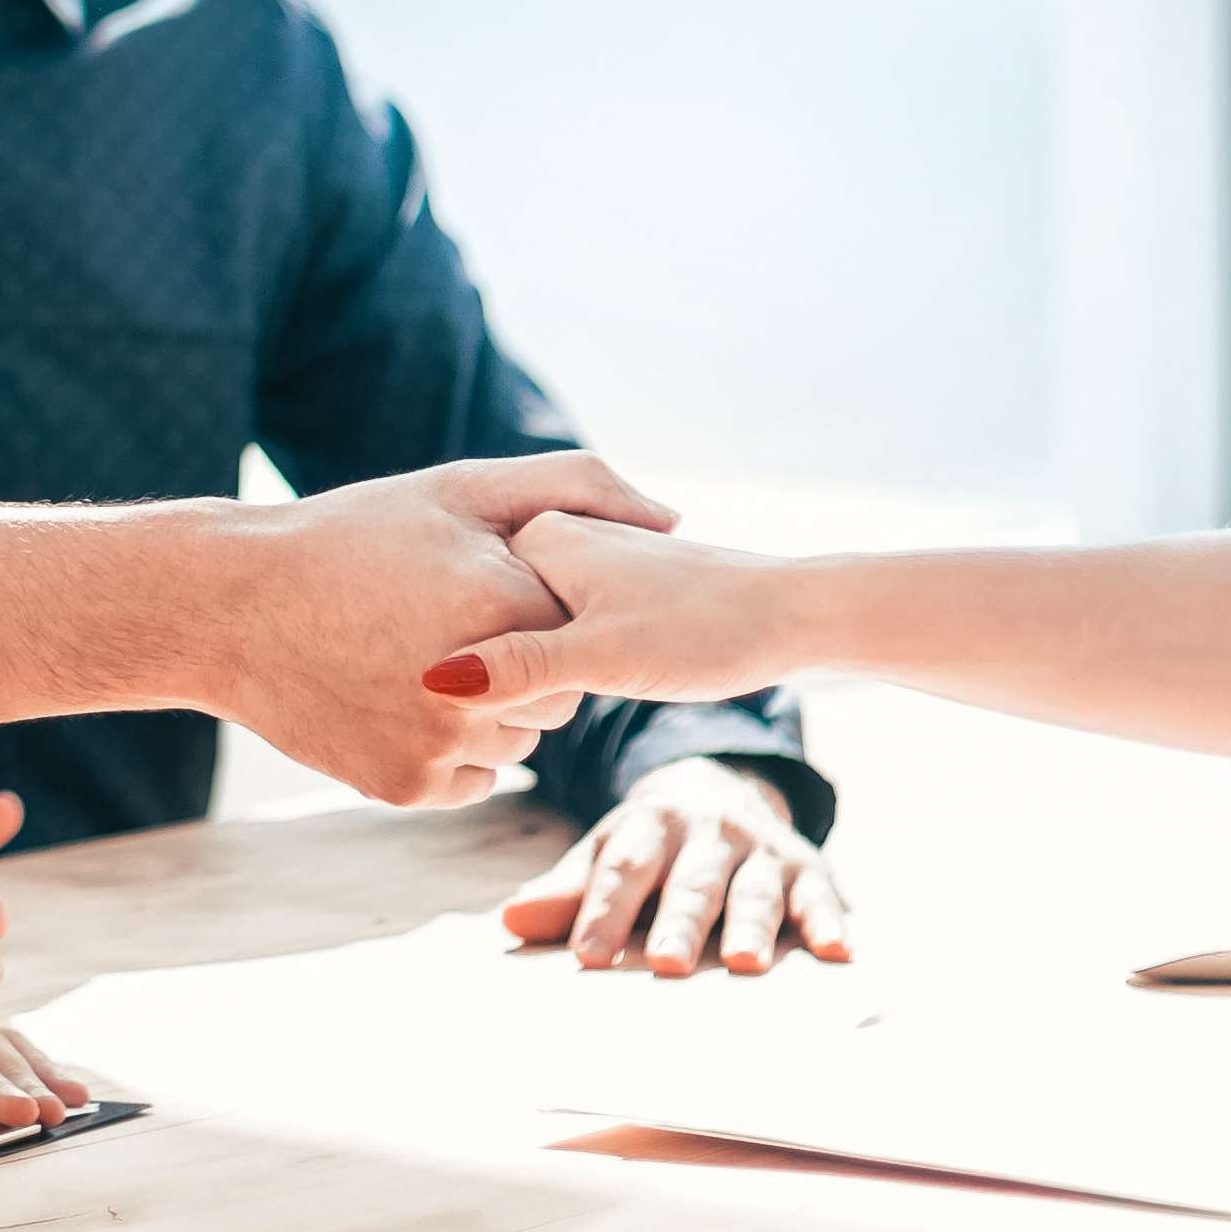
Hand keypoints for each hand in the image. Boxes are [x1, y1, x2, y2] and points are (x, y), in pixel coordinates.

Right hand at [203, 453, 680, 807]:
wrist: (232, 610)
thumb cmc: (351, 535)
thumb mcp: (459, 489)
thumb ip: (577, 489)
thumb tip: (676, 520)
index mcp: (505, 604)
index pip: (579, 627)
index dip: (535, 604)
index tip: (479, 587)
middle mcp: (484, 689)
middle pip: (559, 695)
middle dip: (522, 665)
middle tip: (445, 625)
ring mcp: (444, 747)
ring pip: (519, 742)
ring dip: (491, 712)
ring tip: (415, 660)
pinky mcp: (410, 788)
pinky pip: (472, 778)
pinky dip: (450, 751)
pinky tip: (395, 701)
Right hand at [426, 513, 813, 705]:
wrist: (792, 615)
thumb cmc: (706, 628)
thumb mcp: (604, 656)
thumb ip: (522, 667)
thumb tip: (438, 684)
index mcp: (534, 537)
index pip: (462, 616)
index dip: (474, 670)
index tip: (507, 694)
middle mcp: (547, 541)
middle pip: (486, 631)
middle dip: (502, 678)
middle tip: (567, 691)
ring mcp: (571, 569)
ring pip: (516, 642)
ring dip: (527, 682)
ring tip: (583, 689)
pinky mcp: (599, 597)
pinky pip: (548, 642)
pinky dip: (553, 674)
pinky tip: (580, 694)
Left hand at [496, 757, 848, 975]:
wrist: (718, 791)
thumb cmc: (651, 845)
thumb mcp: (607, 854)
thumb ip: (568, 891)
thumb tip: (511, 922)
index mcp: (649, 826)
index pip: (623, 872)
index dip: (603, 912)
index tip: (586, 958)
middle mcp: (707, 832)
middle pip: (690, 883)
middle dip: (678, 923)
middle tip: (665, 962)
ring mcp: (760, 848)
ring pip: (753, 891)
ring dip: (750, 925)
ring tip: (744, 963)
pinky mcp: (806, 867)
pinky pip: (818, 895)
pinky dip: (827, 920)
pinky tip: (834, 949)